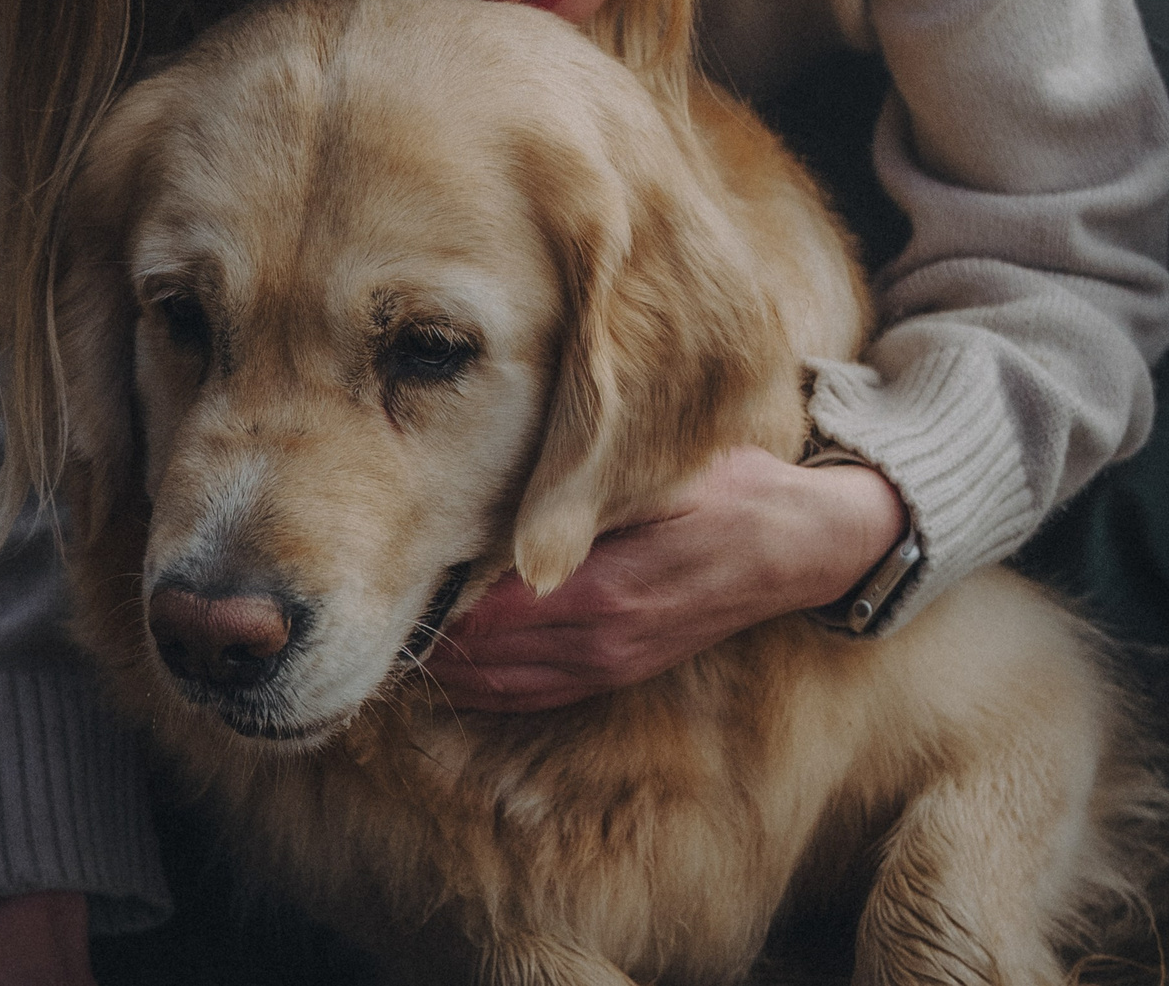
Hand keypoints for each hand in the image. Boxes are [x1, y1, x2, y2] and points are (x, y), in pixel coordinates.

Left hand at [426, 445, 906, 711]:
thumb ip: (586, 488)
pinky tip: (454, 670)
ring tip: (396, 641)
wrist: (798, 547)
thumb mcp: (660, 473)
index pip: (492, 611)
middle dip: (427, 636)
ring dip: (449, 667)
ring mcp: (611, 662)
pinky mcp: (620, 670)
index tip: (393, 574)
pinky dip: (487, 686)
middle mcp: (601, 638)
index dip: (437, 601)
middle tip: (370, 611)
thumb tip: (509, 484)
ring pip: (503, 682)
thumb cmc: (729, 493)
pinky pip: (535, 694)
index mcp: (605, 587)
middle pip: (484, 653)